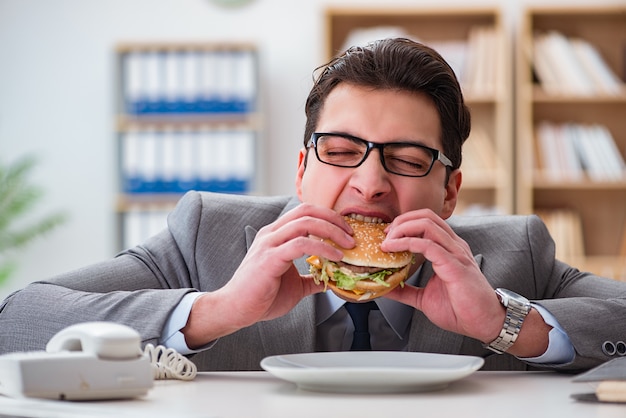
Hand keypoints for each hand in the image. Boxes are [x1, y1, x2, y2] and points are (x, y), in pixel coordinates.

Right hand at [182, 204, 353, 347]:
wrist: (237, 310)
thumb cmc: (261, 297)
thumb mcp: (294, 285)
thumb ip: (311, 278)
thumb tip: (330, 281)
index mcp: (276, 235)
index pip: (305, 212)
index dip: (328, 217)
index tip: (346, 231)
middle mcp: (272, 234)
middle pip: (307, 211)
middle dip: (334, 219)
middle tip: (351, 234)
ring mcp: (269, 244)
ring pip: (305, 223)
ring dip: (332, 231)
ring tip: (348, 245)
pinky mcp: (270, 258)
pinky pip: (300, 244)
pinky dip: (322, 248)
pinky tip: (335, 257)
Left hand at [380, 209, 501, 342]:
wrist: (484, 323)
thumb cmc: (462, 310)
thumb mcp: (424, 298)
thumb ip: (405, 290)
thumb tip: (384, 288)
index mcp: (449, 249)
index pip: (426, 222)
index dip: (404, 224)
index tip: (387, 237)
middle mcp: (453, 246)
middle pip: (425, 216)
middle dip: (401, 221)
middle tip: (385, 236)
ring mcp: (455, 253)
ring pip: (426, 224)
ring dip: (402, 229)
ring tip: (387, 242)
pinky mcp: (455, 264)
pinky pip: (428, 244)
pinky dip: (407, 243)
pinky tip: (394, 249)